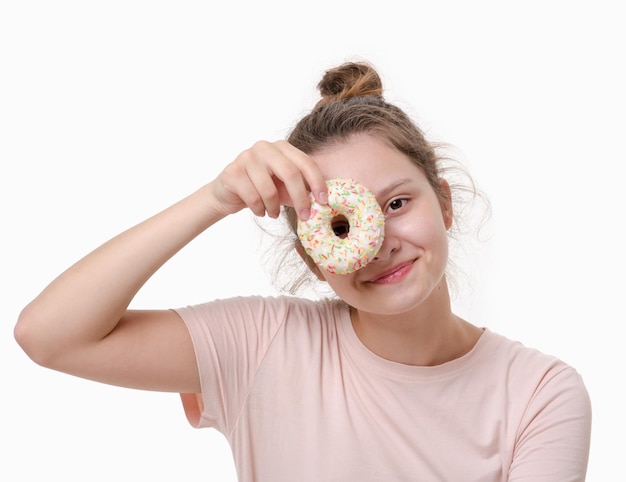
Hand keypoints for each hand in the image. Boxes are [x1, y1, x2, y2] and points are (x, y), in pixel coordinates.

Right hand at [212, 140, 327, 218]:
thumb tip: (325, 202)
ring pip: (269, 190)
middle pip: (290, 173)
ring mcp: (246, 157)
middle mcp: (264, 147)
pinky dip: (259, 210)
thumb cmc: (262, 189)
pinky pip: (252, 197)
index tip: (324, 201)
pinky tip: (259, 211)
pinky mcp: (232, 172)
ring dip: (274, 208)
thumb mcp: (286, 189)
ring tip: (273, 213)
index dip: (317, 182)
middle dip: (300, 198)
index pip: (305, 162)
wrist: (229, 192)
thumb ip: (302, 190)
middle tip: (305, 216)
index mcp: (282, 147)